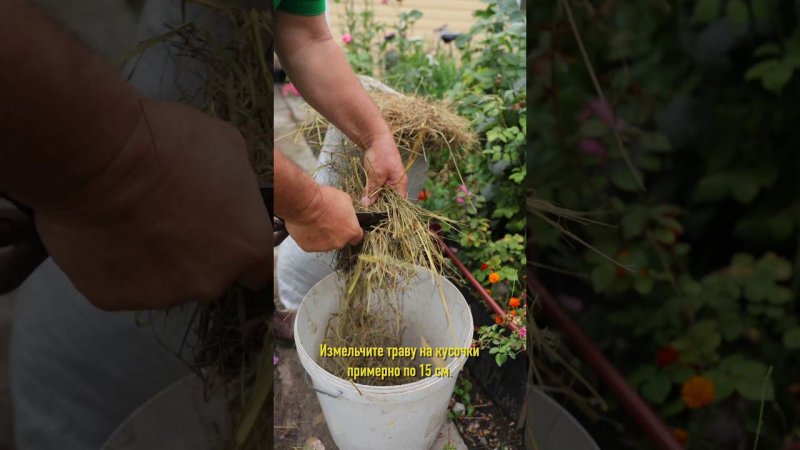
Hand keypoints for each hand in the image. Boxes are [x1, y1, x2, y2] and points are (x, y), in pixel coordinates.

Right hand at [33, 100, 271, 310]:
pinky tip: (105, 231)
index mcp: (247, 248)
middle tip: (169, 217)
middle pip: (209, 276)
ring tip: (131, 220)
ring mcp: (162, 296)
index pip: (258, 270)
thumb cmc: (173, 144)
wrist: (100, 157)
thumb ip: (237, 184)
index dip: (240, 252)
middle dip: (195, 254)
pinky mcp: (114, 299)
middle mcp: (210, 282)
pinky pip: (121, 283)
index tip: (223, 234)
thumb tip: (230, 192)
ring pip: (165, 283)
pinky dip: (116, 264)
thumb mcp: (228, 148)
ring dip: (156, 260)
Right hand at [284, 185, 362, 251]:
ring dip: (323, 236)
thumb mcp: (345, 200)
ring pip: (325, 243)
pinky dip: (310, 237)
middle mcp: (339, 243)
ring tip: (315, 223)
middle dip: (335, 233)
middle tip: (327, 221)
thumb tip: (346, 214)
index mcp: (351, 231)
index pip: (357, 237)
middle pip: (340, 240)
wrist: (305, 204)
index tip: (346, 227)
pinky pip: (311, 243)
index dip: (350, 231)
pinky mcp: (309, 248)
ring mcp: (324, 247)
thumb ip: (348, 212)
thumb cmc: (325, 199)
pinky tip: (307, 226)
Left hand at [361, 134, 407, 205]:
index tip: (378, 216)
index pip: (399, 203)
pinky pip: (380, 187)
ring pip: (384, 194)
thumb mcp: (375, 175)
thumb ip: (372, 191)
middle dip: (381, 205)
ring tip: (366, 205)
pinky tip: (366, 195)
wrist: (376, 137)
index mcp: (400, 184)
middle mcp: (397, 183)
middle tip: (369, 212)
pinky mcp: (383, 176)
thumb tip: (366, 205)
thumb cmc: (380, 155)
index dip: (390, 210)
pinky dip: (373, 191)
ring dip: (376, 198)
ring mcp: (390, 179)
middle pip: (391, 200)